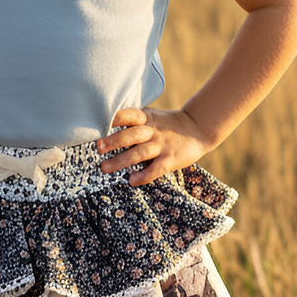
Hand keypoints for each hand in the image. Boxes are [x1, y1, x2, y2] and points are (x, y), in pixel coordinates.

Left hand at [97, 106, 214, 186]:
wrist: (198, 128)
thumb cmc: (167, 124)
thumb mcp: (151, 116)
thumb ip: (132, 121)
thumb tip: (104, 125)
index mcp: (146, 118)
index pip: (129, 115)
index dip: (115, 118)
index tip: (99, 122)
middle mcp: (152, 131)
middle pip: (131, 135)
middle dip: (114, 141)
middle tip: (98, 147)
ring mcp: (161, 146)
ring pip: (139, 153)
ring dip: (121, 160)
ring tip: (104, 167)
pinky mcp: (170, 160)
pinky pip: (156, 169)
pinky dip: (144, 176)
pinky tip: (132, 181)